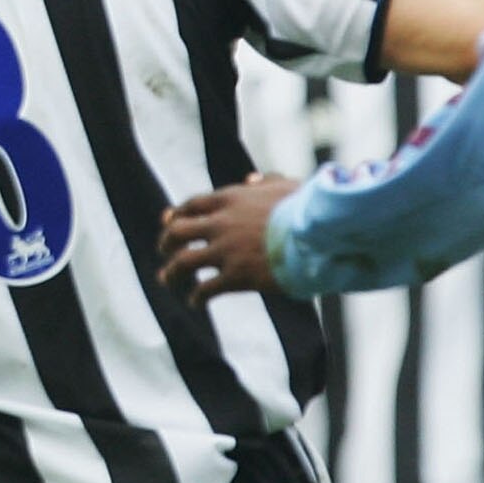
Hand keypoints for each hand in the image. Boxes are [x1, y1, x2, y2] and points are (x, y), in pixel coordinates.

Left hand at [157, 174, 298, 303]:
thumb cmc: (309, 208)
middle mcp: (221, 223)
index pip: (192, 205)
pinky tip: (195, 303)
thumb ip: (266, 181)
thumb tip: (251, 179)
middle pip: (178, 232)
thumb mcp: (286, 186)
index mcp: (231, 199)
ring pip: (182, 262)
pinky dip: (196, 297)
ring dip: (171, 273)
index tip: (167, 222)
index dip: (176, 214)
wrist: (320, 233)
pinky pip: (205, 289)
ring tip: (167, 281)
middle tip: (164, 252)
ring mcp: (226, 250)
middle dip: (166, 243)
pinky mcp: (235, 275)